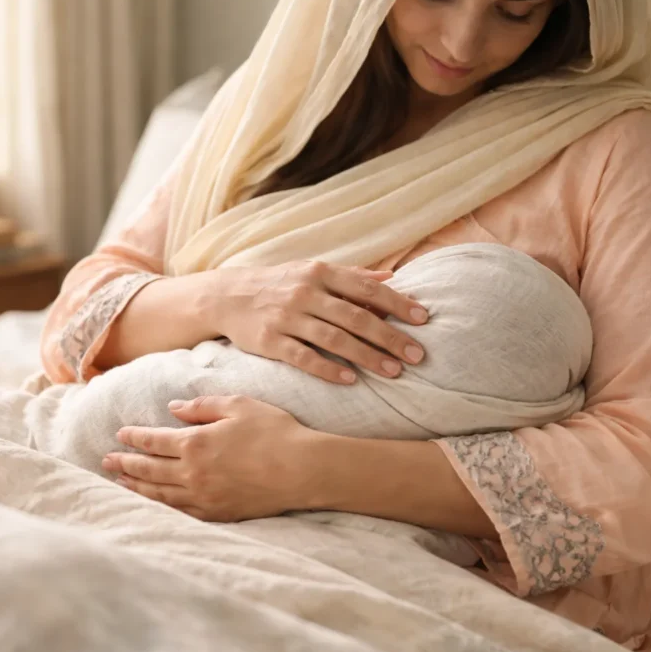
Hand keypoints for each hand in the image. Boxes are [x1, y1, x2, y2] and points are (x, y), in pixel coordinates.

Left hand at [101, 396, 315, 521]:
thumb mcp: (238, 405)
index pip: (153, 440)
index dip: (134, 437)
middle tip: (106, 462)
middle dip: (124, 465)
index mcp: (195, 442)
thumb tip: (174, 408)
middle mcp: (192, 473)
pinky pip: (180, 512)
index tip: (120, 434)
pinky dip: (161, 507)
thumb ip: (202, 406)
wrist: (303, 469)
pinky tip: (154, 504)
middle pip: (148, 470)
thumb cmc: (274, 431)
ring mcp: (203, 497)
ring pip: (159, 494)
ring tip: (120, 483)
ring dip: (136, 488)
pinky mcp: (217, 514)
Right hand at [206, 261, 427, 384]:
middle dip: (390, 336)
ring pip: (334, 338)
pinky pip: (303, 357)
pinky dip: (328, 368)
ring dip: (367, 356)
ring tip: (394, 371)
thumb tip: (393, 278)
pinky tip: (351, 380)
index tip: (423, 319)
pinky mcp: (270, 341)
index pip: (366, 288)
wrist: (227, 296)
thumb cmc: (280, 284)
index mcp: (320, 273)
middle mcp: (305, 292)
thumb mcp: (313, 271)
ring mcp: (287, 317)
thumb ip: (353, 276)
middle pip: (356, 316)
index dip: (397, 303)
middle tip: (417, 354)